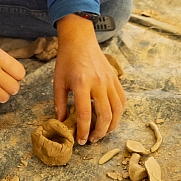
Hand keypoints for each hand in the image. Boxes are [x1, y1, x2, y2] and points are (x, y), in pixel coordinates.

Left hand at [54, 14, 125, 144]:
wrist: (80, 39)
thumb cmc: (66, 60)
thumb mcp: (58, 81)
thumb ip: (59, 103)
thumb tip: (62, 123)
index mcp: (81, 83)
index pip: (86, 114)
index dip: (84, 131)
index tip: (81, 141)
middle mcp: (98, 83)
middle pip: (105, 115)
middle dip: (99, 133)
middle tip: (92, 140)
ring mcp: (109, 80)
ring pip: (117, 110)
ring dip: (112, 126)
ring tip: (102, 132)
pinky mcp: (115, 78)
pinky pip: (122, 100)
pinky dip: (119, 113)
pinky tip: (111, 118)